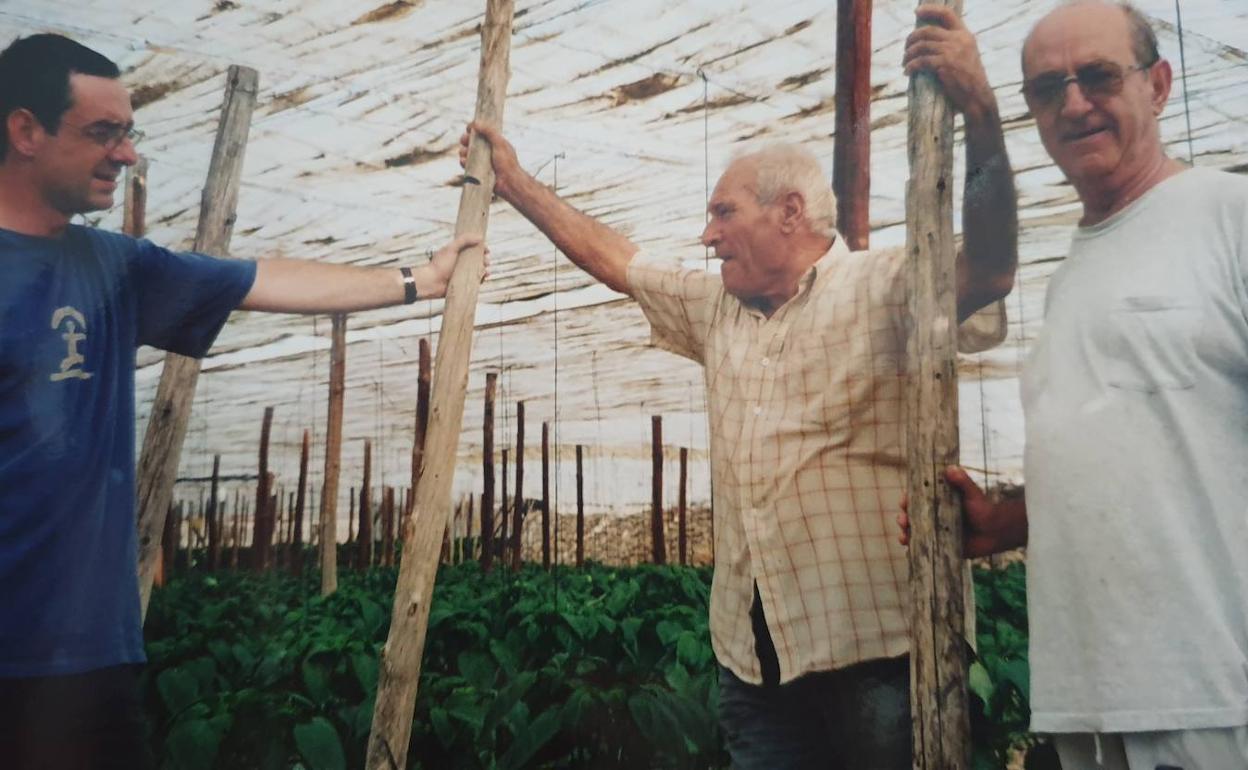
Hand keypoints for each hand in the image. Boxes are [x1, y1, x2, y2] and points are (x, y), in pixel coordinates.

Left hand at [421, 233, 485, 297]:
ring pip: (479, 270)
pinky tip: (483, 278)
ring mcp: (463, 273)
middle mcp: (462, 262)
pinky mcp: (464, 283)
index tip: (486, 249)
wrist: (432, 283)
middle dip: (485, 259)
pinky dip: (481, 279)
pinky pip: (476, 281)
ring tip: (485, 271)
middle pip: (478, 259)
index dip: (481, 248)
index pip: (474, 248)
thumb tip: (480, 237)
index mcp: (459, 252)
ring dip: (485, 270)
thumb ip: (464, 240)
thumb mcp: (451, 248)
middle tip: (486, 261)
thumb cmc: (439, 265)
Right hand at [459, 121, 522, 199]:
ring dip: (463, 151)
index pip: (480, 132)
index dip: (473, 129)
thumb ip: (489, 131)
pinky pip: (465, 163)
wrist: (508, 182)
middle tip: (465, 140)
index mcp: (493, 142)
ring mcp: (480, 160)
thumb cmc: (507, 163)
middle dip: (465, 139)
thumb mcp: (500, 143)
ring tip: (466, 153)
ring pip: (465, 152)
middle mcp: (485, 150)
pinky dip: (463, 162)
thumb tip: (475, 123)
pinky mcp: (476, 170)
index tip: (469, 128)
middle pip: (469, 141)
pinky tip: (465, 162)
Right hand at [897, 465, 1002, 557]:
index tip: (904, 500)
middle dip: (903, 517)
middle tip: (903, 519)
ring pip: (913, 531)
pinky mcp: (939, 545)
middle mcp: (933, 515)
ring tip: (904, 535)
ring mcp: (935, 530)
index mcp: (937, 501)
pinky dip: (913, 546)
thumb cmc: (984, 509)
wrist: (996, 532)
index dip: (907, 499)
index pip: (916, 499)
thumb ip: (962, 481)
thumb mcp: (972, 493)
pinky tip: (908, 546)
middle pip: (911, 516)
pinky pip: (922, 546)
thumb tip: (950, 468)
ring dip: (905, 532)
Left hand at [903, 5, 996, 124]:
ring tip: (905, 62)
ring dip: (908, 55)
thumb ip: (953, 44)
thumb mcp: (966, 54)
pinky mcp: (944, 64)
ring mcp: (951, 51)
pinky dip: (910, 66)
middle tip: (906, 49)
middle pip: (927, 31)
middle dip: (912, 39)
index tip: (917, 12)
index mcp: (965, 35)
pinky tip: (907, 71)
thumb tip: (929, 40)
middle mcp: (958, 39)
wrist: (977, 96)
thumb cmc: (969, 79)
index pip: (947, 14)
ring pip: (921, 46)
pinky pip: (920, 61)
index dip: (930, 10)